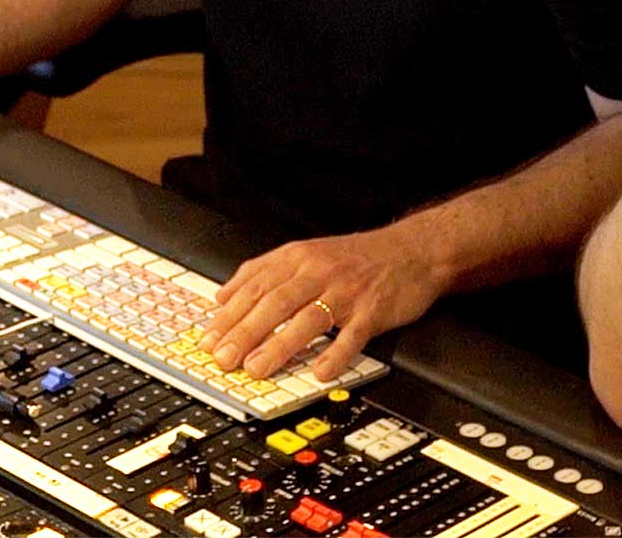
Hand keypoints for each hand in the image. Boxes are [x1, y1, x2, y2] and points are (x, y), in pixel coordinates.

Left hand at [201, 225, 451, 382]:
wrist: (413, 250)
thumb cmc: (356, 258)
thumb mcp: (306, 252)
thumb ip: (264, 272)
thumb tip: (223, 296)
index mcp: (298, 258)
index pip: (255, 286)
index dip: (229, 314)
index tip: (208, 340)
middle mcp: (319, 271)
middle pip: (275, 302)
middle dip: (245, 333)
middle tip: (224, 358)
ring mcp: (347, 291)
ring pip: (308, 318)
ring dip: (280, 345)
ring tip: (258, 368)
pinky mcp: (374, 310)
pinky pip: (353, 335)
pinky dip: (336, 354)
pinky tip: (320, 372)